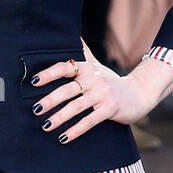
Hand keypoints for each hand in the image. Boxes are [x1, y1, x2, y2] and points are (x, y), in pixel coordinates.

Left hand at [30, 39, 156, 142]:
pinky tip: (63, 137)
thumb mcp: (97, 66)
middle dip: (50, 100)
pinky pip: (89, 121)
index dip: (48, 74)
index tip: (33, 82)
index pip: (65, 68)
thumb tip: (73, 35)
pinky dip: (75, 130)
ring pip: (76, 107)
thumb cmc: (111, 82)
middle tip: (35, 110)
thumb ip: (83, 53)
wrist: (139, 94)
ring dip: (59, 117)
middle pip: (68, 89)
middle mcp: (95, 79)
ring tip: (45, 125)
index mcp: (88, 68)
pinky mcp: (110, 109)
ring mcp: (103, 94)